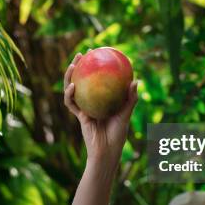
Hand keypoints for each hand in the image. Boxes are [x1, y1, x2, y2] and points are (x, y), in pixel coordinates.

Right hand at [63, 53, 137, 173]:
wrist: (107, 151)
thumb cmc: (118, 135)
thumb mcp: (126, 114)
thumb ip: (130, 99)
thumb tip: (135, 80)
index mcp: (102, 99)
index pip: (98, 78)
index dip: (96, 65)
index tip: (98, 52)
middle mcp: (92, 101)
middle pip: (83, 79)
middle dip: (80, 65)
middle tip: (82, 53)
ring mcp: (84, 108)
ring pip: (73, 88)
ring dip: (69, 76)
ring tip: (72, 65)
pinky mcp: (79, 116)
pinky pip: (72, 103)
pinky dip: (70, 94)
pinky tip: (72, 85)